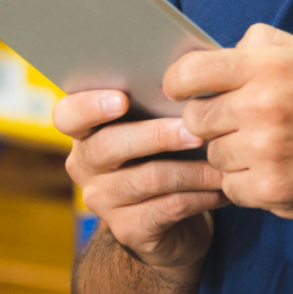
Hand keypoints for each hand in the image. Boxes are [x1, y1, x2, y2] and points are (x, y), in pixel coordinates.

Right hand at [55, 89, 228, 270]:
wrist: (173, 222)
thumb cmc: (170, 154)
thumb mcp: (160, 123)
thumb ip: (162, 98)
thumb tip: (193, 64)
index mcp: (87, 130)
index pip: (68, 114)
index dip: (90, 106)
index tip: (122, 99)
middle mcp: (85, 165)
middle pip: (110, 145)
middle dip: (158, 135)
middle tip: (196, 131)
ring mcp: (103, 200)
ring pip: (149, 178)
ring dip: (193, 169)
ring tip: (223, 161)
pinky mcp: (128, 229)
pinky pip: (168, 207)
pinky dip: (201, 196)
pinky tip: (223, 188)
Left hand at [163, 24, 292, 226]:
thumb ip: (264, 43)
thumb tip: (222, 49)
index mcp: (269, 66)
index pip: (190, 71)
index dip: (179, 83)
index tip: (184, 92)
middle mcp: (263, 105)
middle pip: (195, 118)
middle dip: (211, 122)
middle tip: (239, 124)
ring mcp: (265, 150)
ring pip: (213, 155)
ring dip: (232, 155)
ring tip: (267, 149)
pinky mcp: (270, 189)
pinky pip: (231, 187)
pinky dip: (247, 183)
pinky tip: (274, 171)